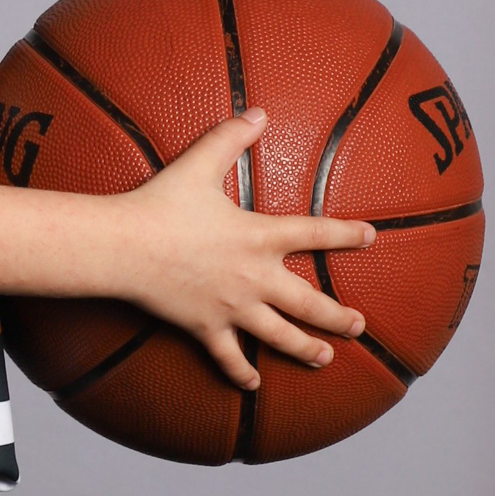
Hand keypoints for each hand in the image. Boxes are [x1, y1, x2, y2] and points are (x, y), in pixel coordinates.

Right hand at [120, 109, 374, 388]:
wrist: (123, 247)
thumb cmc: (159, 204)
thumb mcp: (198, 164)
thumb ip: (231, 137)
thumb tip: (259, 111)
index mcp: (259, 237)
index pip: (316, 234)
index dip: (347, 235)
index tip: (371, 238)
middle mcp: (255, 278)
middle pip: (309, 304)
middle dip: (339, 317)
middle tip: (359, 325)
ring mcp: (232, 308)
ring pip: (279, 336)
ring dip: (306, 349)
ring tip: (325, 358)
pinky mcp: (205, 327)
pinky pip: (227, 357)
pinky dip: (241, 372)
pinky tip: (253, 384)